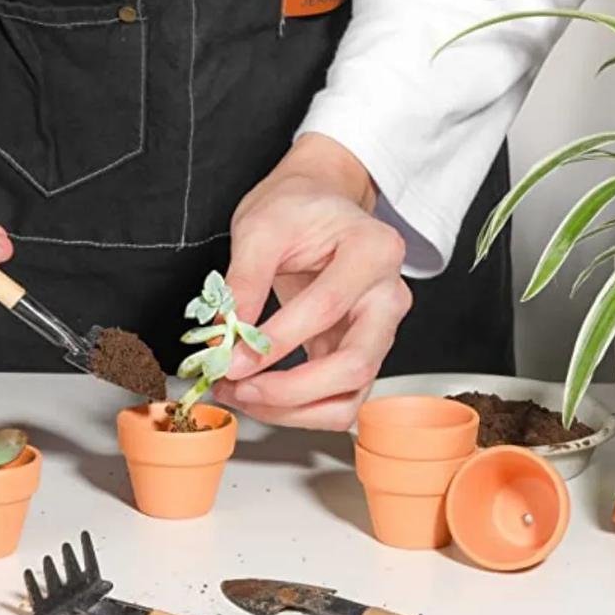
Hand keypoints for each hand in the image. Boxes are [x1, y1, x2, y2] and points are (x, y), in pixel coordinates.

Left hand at [214, 133, 410, 429]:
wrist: (315, 204)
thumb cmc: (296, 208)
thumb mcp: (260, 227)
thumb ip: (244, 280)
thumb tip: (225, 336)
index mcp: (374, 250)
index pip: (327, 308)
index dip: (277, 341)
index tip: (231, 357)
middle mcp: (389, 296)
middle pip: (355, 366)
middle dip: (290, 390)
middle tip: (237, 386)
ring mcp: (380, 330)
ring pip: (350, 397)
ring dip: (293, 410)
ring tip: (241, 395)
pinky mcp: (359, 353)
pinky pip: (337, 399)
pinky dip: (297, 409)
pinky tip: (258, 394)